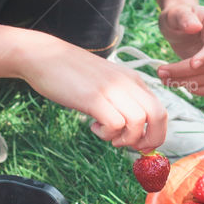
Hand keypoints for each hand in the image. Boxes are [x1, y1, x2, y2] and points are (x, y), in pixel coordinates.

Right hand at [18, 33, 168, 151]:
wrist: (44, 56)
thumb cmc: (72, 73)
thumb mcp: (105, 83)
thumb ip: (121, 101)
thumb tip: (134, 132)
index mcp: (132, 80)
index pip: (160, 109)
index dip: (156, 133)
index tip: (140, 144)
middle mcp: (127, 83)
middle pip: (158, 116)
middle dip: (151, 140)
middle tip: (131, 146)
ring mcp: (111, 89)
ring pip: (139, 122)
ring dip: (125, 138)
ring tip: (107, 134)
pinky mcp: (93, 97)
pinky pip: (115, 124)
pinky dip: (107, 134)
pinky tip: (94, 126)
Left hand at [156, 2, 203, 96]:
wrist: (180, 26)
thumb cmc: (177, 17)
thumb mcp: (174, 13)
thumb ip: (183, 17)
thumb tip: (195, 27)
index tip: (190, 65)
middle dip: (184, 72)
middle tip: (160, 72)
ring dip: (188, 84)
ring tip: (166, 79)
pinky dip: (197, 90)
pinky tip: (180, 84)